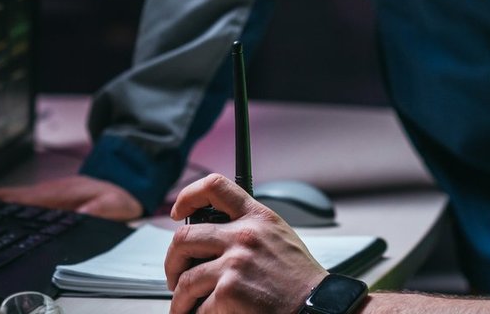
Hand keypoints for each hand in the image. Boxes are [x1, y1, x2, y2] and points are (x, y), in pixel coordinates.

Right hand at [0, 174, 143, 219]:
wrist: (124, 183)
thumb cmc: (117, 195)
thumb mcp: (114, 205)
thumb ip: (99, 210)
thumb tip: (81, 214)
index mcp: (58, 194)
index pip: (23, 198)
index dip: (1, 203)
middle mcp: (48, 192)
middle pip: (10, 198)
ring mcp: (46, 195)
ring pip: (13, 201)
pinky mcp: (48, 200)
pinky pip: (21, 204)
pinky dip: (5, 209)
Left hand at [165, 173, 325, 313]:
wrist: (317, 306)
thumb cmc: (300, 279)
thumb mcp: (278, 236)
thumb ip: (249, 229)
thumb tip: (215, 237)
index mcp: (256, 217)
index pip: (215, 187)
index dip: (188, 195)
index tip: (178, 210)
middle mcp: (243, 235)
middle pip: (185, 237)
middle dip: (173, 260)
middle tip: (175, 274)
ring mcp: (235, 263)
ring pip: (186, 278)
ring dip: (179, 297)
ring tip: (182, 306)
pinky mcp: (229, 291)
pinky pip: (199, 306)